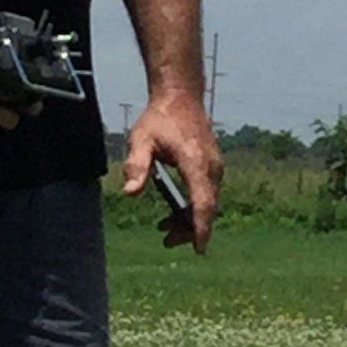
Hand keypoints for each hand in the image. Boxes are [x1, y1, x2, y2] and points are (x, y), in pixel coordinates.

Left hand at [123, 88, 222, 250]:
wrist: (181, 97)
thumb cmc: (160, 118)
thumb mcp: (141, 139)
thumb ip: (137, 165)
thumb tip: (131, 192)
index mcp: (196, 162)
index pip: (203, 202)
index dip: (201, 227)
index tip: (200, 249)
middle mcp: (211, 167)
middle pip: (207, 208)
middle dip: (189, 229)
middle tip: (166, 240)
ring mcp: (215, 167)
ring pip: (208, 203)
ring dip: (190, 220)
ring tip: (165, 230)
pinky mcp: (213, 167)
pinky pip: (207, 194)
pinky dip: (194, 207)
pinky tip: (174, 213)